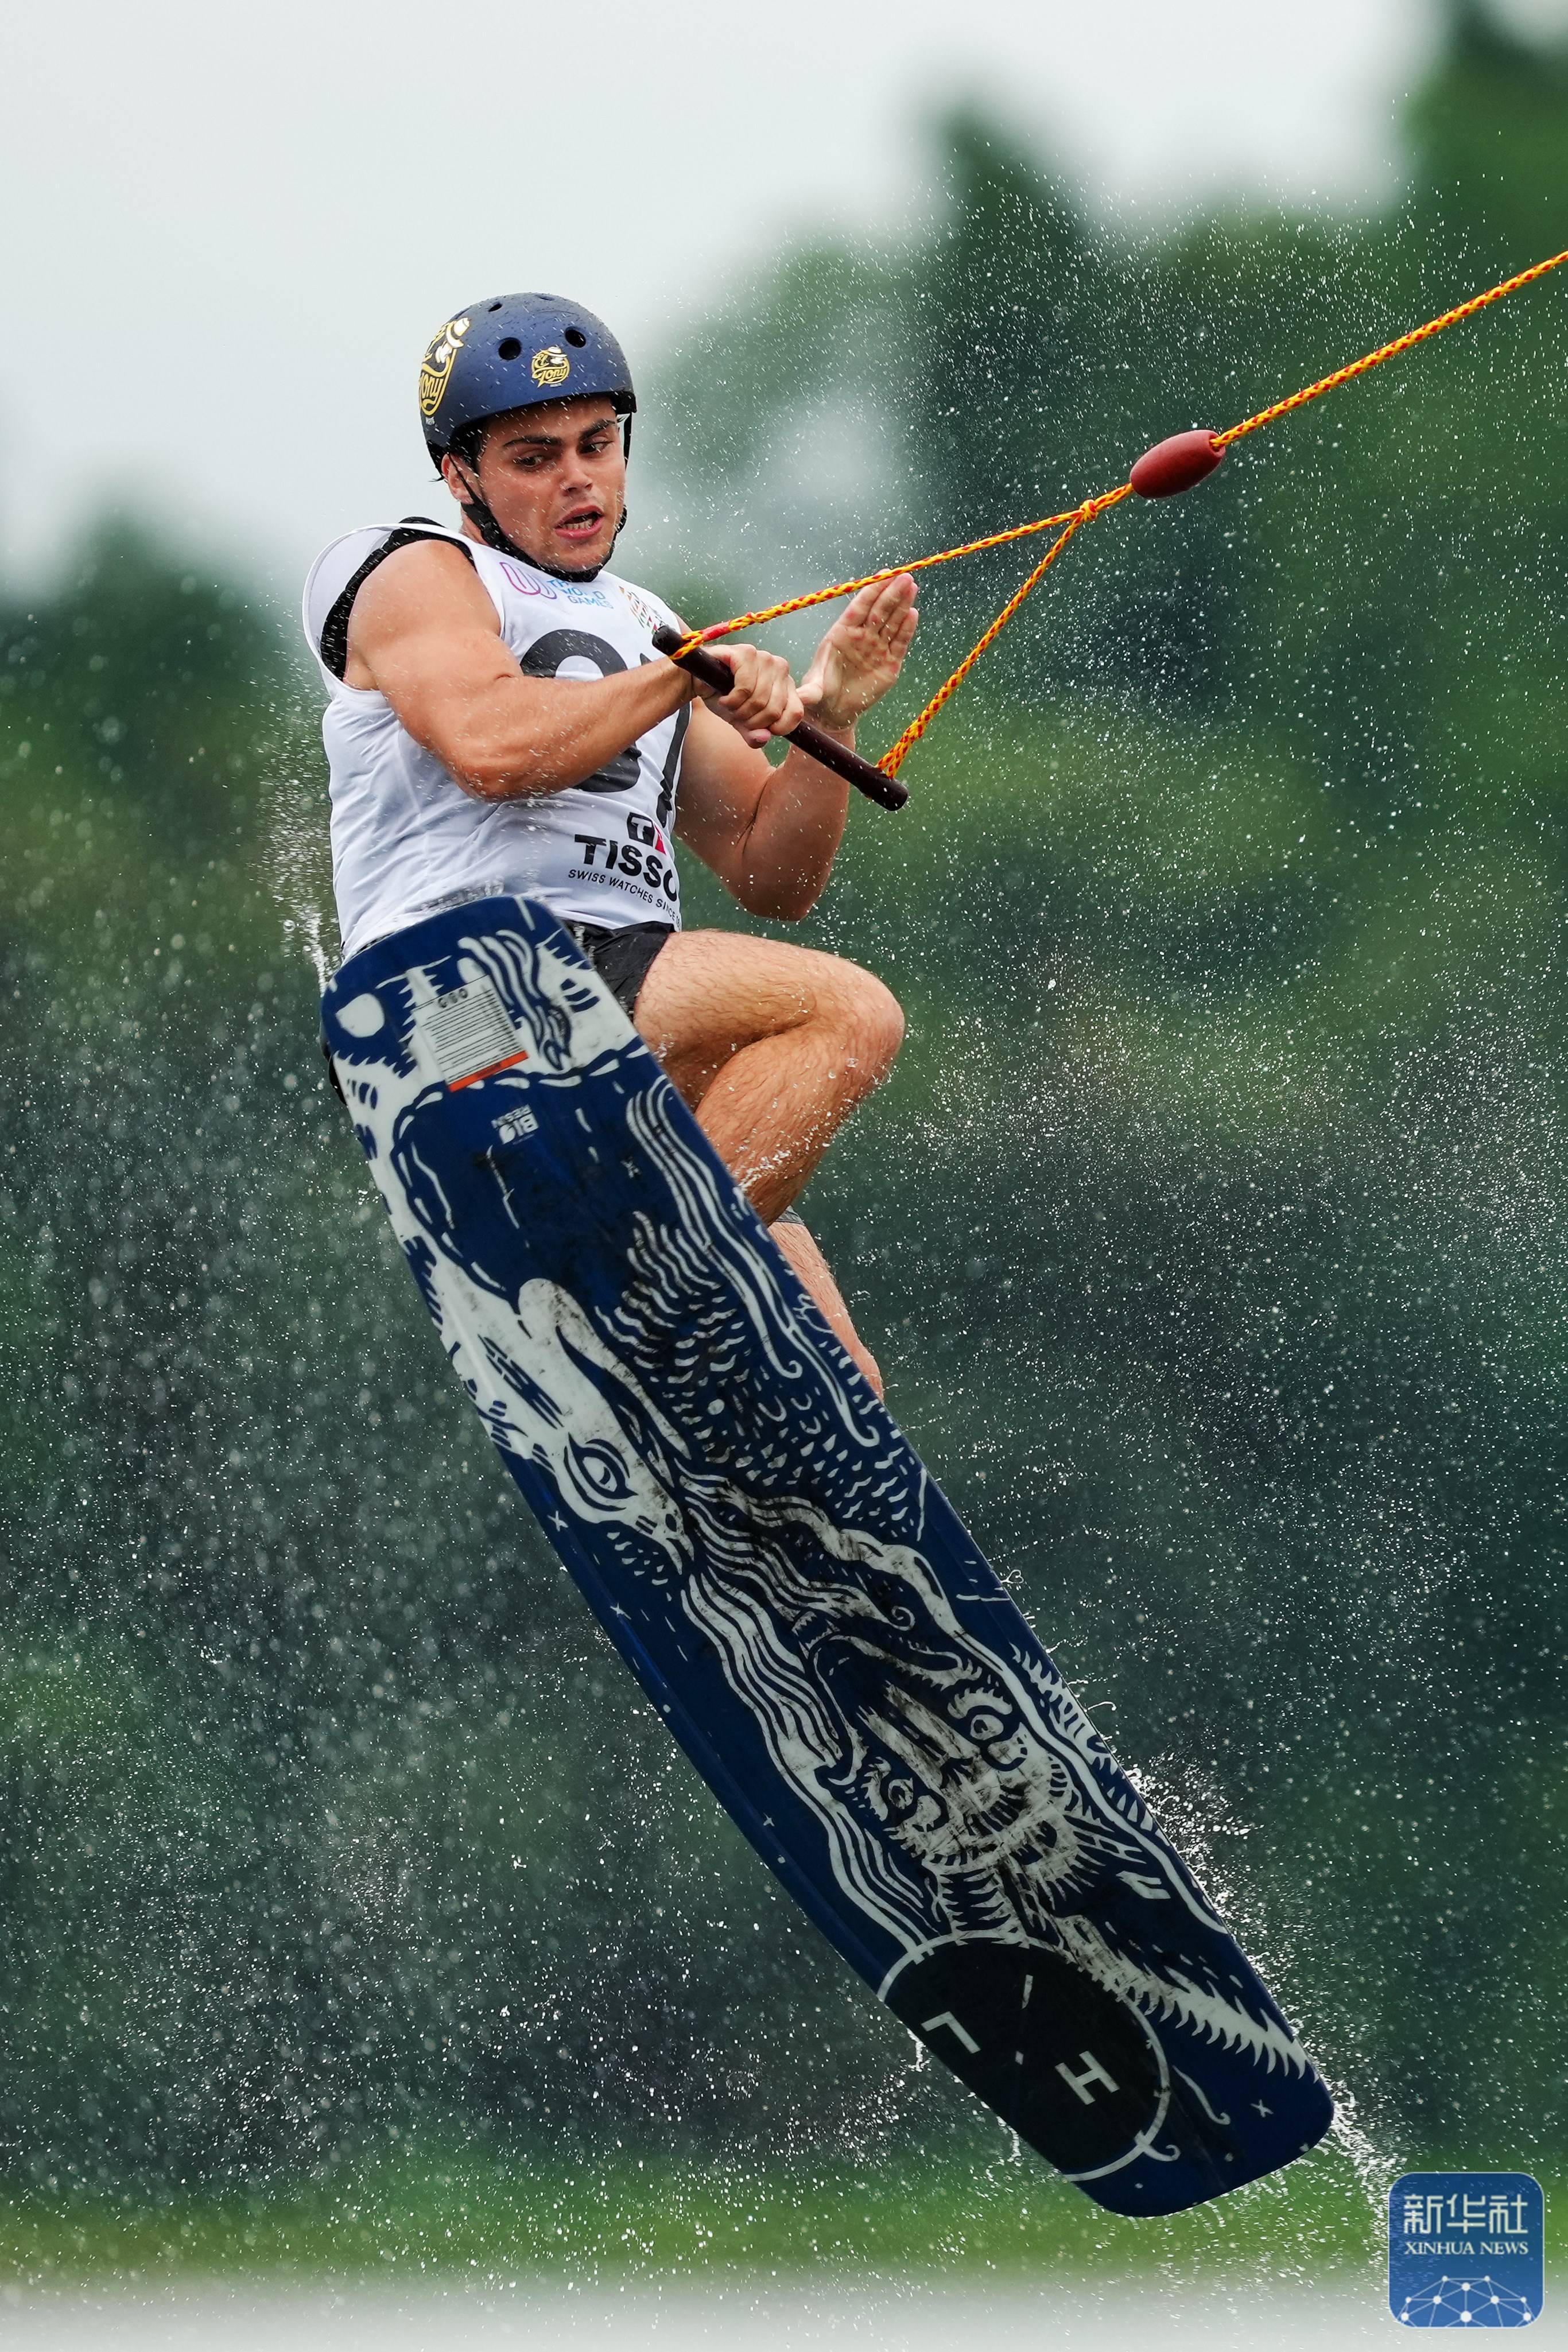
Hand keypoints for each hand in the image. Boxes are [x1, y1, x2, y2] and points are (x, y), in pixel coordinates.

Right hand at [689, 642, 804, 747]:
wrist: (699, 681)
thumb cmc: (725, 698)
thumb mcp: (742, 723)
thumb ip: (755, 735)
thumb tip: (764, 738)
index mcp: (786, 685)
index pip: (796, 713)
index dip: (777, 728)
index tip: (757, 728)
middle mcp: (780, 668)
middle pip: (774, 710)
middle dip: (751, 721)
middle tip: (736, 715)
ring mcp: (765, 658)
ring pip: (760, 700)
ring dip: (739, 711)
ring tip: (729, 705)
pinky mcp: (746, 653)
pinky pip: (745, 687)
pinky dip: (731, 700)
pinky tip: (724, 698)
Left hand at [797, 573, 917, 734]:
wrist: (835, 709)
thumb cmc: (821, 692)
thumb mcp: (814, 691)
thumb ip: (811, 691)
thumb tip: (801, 699)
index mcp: (842, 633)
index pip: (859, 607)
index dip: (871, 590)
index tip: (883, 574)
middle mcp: (861, 637)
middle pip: (879, 610)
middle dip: (891, 593)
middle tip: (904, 576)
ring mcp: (876, 649)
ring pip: (891, 622)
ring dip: (902, 604)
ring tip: (911, 586)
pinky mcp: (890, 663)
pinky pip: (900, 642)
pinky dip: (907, 629)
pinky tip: (913, 613)